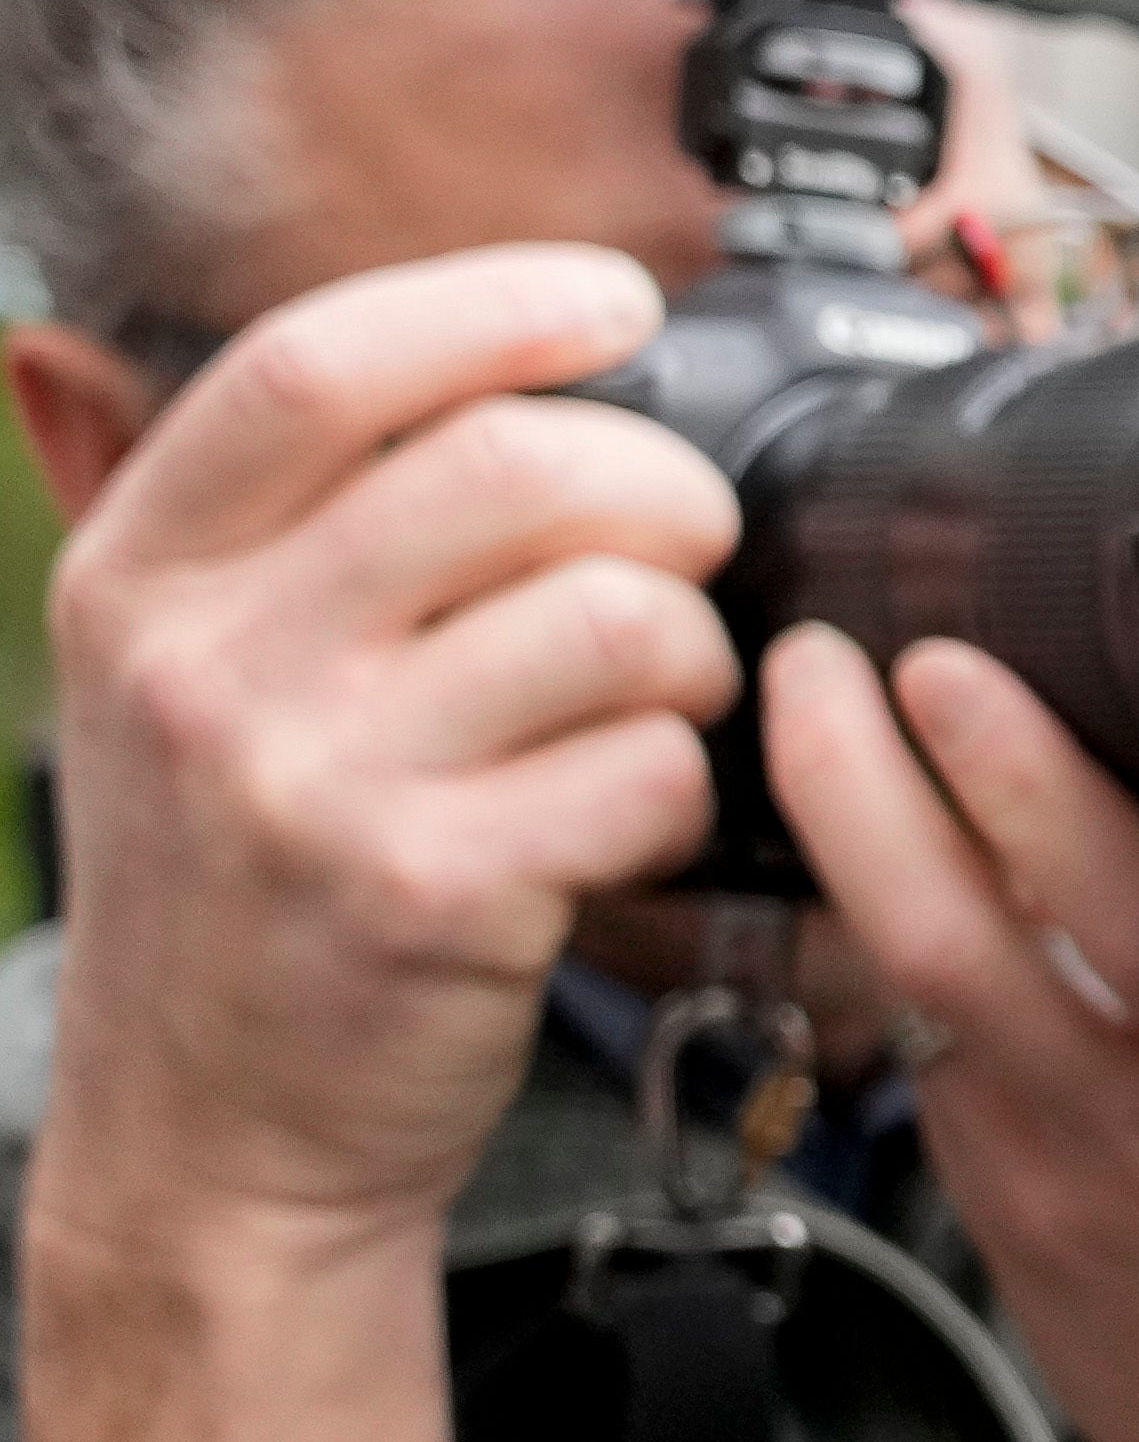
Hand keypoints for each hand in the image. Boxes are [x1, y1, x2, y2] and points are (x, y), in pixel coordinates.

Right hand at [30, 245, 732, 1251]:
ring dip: (693, 646)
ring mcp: (311, 781)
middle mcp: (207, 664)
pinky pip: (645, 768)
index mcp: (141, 575)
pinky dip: (685, 783)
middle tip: (688, 544)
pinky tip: (634, 816)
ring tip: (664, 694)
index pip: (319, 367)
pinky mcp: (428, 894)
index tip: (614, 302)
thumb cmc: (242, 889)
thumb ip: (258, 513)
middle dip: (657, 489)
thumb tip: (403, 334)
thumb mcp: (171, 677)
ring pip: (610, 614)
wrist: (212, 1138)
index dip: (495, 306)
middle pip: (508, 469)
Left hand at [763, 635, 1138, 1441]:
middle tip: (804, 664)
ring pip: (909, 986)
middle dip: (846, 780)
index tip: (942, 664)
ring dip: (860, 857)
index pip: (1127, 896)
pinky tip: (923, 906)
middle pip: (944, 934)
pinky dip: (918, 966)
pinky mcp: (986, 1216)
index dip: (1019, 775)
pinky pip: (930, 1059)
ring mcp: (1041, 1176)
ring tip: (830, 742)